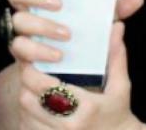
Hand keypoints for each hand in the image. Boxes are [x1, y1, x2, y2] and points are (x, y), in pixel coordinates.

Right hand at [4, 0, 143, 66]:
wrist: (68, 69)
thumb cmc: (82, 30)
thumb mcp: (99, 16)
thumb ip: (115, 7)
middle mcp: (26, 8)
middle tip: (59, 3)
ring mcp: (21, 31)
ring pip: (18, 23)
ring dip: (42, 26)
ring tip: (67, 35)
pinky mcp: (22, 54)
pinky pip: (21, 50)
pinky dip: (39, 51)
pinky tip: (58, 56)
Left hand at [18, 21, 142, 129]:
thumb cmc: (118, 114)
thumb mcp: (121, 86)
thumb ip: (116, 56)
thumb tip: (117, 25)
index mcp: (84, 108)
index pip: (44, 87)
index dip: (32, 71)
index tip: (32, 59)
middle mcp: (68, 126)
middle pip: (28, 100)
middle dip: (26, 83)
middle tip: (30, 69)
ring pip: (24, 116)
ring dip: (25, 99)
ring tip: (32, 86)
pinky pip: (26, 129)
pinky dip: (27, 117)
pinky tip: (36, 107)